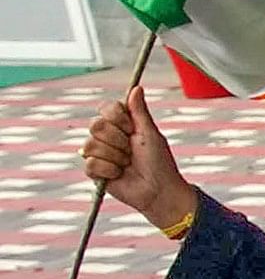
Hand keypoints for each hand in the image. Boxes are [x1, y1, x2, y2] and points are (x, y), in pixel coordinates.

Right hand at [81, 87, 197, 234]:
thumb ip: (139, 112)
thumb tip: (136, 87)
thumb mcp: (150, 134)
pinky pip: (90, 163)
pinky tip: (119, 175)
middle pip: (95, 125)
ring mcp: (99, 153)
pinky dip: (109, 170)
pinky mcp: (93, 170)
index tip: (132, 128)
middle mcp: (107, 136)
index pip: (105, 108)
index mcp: (121, 124)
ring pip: (90, 145)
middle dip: (118, 140)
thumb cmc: (159, 162)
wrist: (158, 190)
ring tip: (127, 164)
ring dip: (115, 157)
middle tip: (131, 151)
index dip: (117, 117)